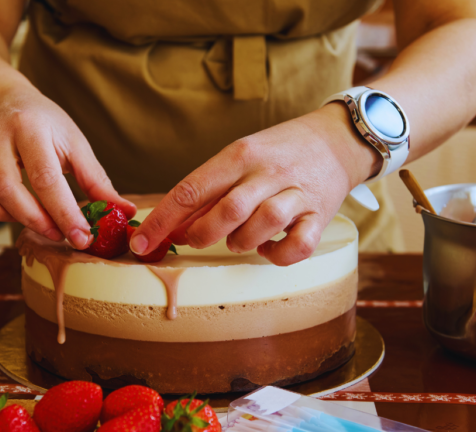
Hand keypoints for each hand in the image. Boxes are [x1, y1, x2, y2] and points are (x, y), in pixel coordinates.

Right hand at [0, 85, 136, 248]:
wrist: (2, 99)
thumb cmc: (44, 124)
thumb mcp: (74, 143)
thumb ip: (96, 180)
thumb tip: (124, 212)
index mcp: (30, 128)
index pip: (45, 178)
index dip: (65, 213)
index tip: (82, 236)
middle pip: (8, 189)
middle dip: (36, 220)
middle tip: (60, 234)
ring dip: (3, 216)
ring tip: (31, 219)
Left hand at [130, 103, 381, 265]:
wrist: (336, 139)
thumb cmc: (277, 153)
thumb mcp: (239, 157)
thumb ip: (209, 191)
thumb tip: (168, 225)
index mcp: (239, 155)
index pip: (191, 189)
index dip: (162, 220)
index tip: (140, 244)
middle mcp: (267, 172)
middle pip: (228, 209)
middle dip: (202, 234)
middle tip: (195, 240)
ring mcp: (297, 193)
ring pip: (263, 223)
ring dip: (240, 241)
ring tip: (236, 240)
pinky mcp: (320, 215)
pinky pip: (298, 245)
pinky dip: (278, 254)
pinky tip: (268, 247)